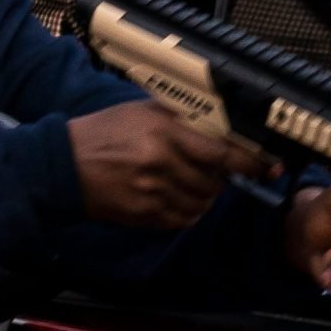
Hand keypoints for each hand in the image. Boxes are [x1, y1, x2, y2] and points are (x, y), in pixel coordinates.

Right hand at [67, 99, 276, 229]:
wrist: (62, 165)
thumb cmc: (103, 133)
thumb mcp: (141, 112)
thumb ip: (182, 120)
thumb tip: (225, 132)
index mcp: (162, 130)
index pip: (221, 152)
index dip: (250, 162)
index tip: (268, 167)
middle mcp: (161, 161)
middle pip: (215, 181)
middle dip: (219, 178)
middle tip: (209, 170)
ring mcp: (153, 191)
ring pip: (202, 202)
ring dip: (203, 195)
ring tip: (184, 182)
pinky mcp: (145, 214)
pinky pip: (184, 219)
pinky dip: (187, 211)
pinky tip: (173, 197)